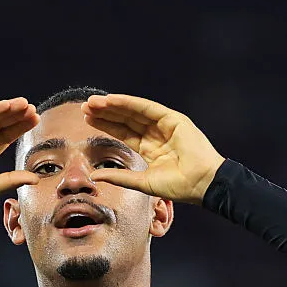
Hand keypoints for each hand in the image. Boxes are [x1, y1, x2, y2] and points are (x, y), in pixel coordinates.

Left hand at [81, 94, 225, 204]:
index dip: (105, 124)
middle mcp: (156, 134)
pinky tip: (112, 100)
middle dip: (105, 112)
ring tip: (93, 102)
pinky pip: (146, 108)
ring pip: (133, 111)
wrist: (201, 184)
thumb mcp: (141, 182)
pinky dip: (129, 103)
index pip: (123, 132)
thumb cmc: (177, 187)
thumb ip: (119, 177)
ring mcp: (165, 125)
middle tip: (85, 106)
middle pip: (125, 119)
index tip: (87, 119)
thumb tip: (94, 176)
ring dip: (113, 105)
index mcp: (149, 148)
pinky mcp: (173, 119)